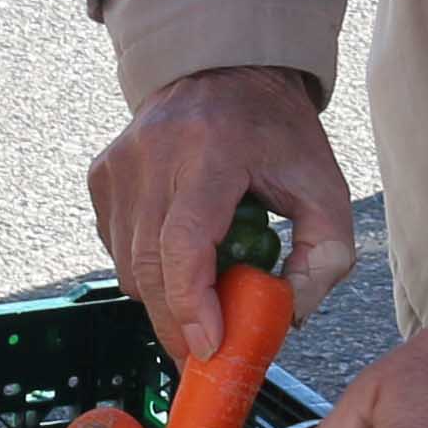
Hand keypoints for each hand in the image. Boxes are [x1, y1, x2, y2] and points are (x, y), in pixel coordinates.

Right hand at [87, 65, 357, 362]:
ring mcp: (120, 164)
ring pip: (127, 265)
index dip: (192, 304)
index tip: (211, 346)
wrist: (224, 71)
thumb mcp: (325, 188)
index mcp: (212, 151)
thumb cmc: (277, 133)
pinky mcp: (103, 175)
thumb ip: (324, 257)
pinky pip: (116, 248)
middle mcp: (154, 154)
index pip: (184, 243)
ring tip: (202, 301)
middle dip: (175, 323)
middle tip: (205, 356)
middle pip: (148, 265)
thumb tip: (289, 316)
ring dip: (162, 300)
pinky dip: (146, 270)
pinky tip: (180, 258)